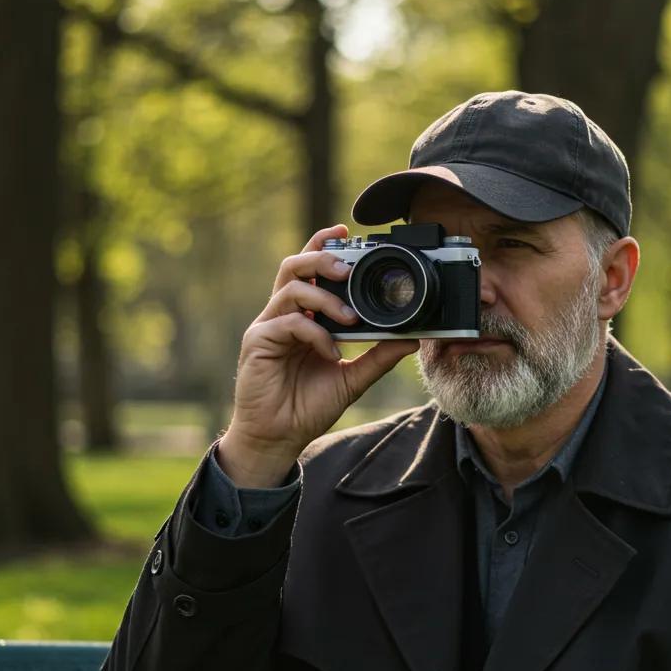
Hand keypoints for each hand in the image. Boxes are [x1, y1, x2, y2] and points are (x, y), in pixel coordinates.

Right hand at [218, 225, 419, 486]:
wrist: (280, 437)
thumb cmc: (308, 406)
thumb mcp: (353, 378)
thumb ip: (378, 355)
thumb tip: (412, 339)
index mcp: (304, 316)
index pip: (310, 270)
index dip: (322, 246)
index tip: (346, 232)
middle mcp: (283, 314)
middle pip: (294, 266)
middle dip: (322, 259)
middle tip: (349, 268)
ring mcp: (268, 326)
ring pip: (291, 288)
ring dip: (325, 298)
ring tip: (350, 318)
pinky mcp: (258, 342)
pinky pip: (289, 323)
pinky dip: (316, 334)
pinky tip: (331, 353)